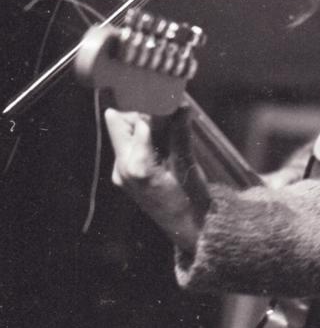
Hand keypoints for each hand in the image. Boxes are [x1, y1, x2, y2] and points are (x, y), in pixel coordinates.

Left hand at [104, 106, 209, 253]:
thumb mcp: (187, 164)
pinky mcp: (126, 177)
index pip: (136, 120)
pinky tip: (164, 138)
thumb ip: (180, 132)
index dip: (152, 105)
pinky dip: (144, 137)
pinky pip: (130, 147)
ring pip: (125, 134)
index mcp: (136, 164)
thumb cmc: (189, 201)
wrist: (187, 231)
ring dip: (144, 124)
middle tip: (167, 106)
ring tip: (169, 121)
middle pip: (122, 124)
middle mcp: (122, 168)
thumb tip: (181, 104)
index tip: (167, 96)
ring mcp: (121, 174)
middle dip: (142, 111)